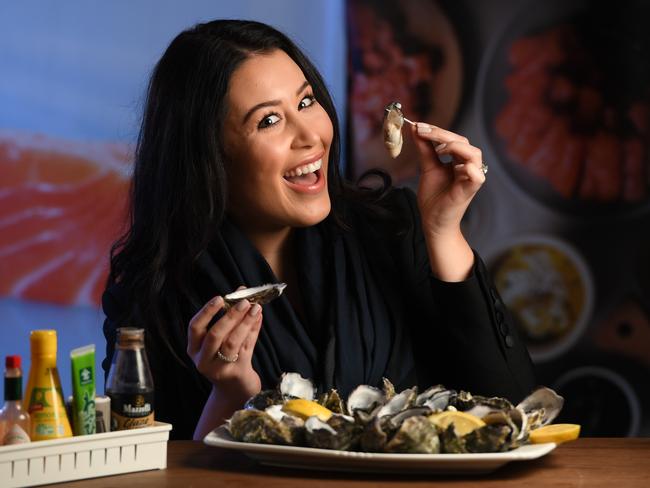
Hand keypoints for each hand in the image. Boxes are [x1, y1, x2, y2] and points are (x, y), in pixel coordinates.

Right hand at [187, 290, 262, 406]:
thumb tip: (242, 292)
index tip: (220, 298)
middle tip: (244, 301)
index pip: (195, 328)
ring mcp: (219, 369)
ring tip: (256, 308)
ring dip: (245, 322)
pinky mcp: (236, 373)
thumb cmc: (227, 359)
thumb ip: (230, 318)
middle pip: (215, 335)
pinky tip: (259, 318)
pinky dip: (253, 330)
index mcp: (194, 349)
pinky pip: (246, 347)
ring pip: (232, 342)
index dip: (206, 311)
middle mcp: (203, 360)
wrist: (235, 391)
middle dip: (230, 316)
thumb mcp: (222, 340)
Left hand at [410, 123, 485, 236]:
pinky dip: (469, 168)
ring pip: (474, 154)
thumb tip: (416, 128)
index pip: (453, 138)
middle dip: (441, 134)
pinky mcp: (470, 190)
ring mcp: (471, 178)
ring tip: (438, 149)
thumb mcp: (427, 168)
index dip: (436, 130)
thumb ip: (425, 149)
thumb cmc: (434, 197)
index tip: (417, 125)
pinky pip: (477, 176)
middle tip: (422, 131)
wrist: (433, 221)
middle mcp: (468, 166)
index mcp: (459, 160)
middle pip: (463, 141)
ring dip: (455, 146)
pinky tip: (455, 166)